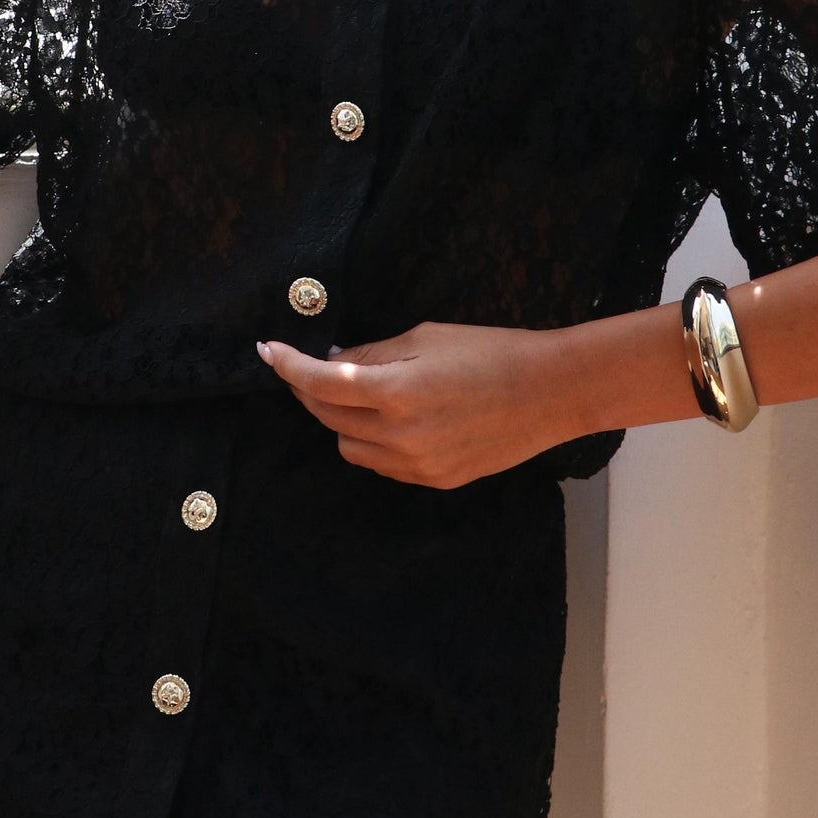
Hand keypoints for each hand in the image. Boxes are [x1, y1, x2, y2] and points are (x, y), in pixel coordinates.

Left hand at [258, 321, 575, 485]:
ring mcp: (417, 464)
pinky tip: (389, 419)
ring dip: (340, 420)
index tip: (267, 351)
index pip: (320, 383)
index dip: (287, 365)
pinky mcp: (434, 479)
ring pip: (348, 447)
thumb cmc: (492, 352)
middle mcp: (400, 435)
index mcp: (396, 392)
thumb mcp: (426, 338)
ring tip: (359, 393)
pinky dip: (371, 441)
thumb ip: (373, 354)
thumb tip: (332, 361)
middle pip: (327, 417)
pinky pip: (380, 464)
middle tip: (307, 366)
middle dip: (309, 390)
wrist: (550, 393)